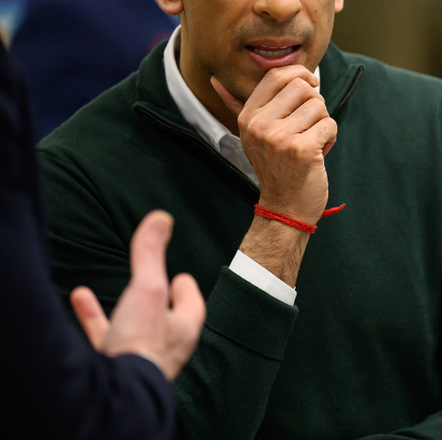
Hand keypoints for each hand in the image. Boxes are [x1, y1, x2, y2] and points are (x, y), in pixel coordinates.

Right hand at [70, 210, 205, 380]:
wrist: (113, 392)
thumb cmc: (141, 342)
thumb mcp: (148, 287)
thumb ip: (151, 254)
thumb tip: (162, 219)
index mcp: (183, 329)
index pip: (192, 305)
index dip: (188, 289)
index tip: (182, 277)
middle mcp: (164, 347)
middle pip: (163, 319)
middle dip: (155, 302)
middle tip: (151, 287)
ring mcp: (137, 359)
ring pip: (129, 329)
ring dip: (117, 309)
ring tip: (100, 291)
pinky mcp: (112, 368)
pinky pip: (102, 339)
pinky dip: (91, 318)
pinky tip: (79, 300)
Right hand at [212, 66, 335, 224]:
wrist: (284, 208)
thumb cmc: (275, 167)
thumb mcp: (250, 136)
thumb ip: (236, 106)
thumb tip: (216, 80)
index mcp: (248, 117)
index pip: (276, 75)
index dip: (299, 73)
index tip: (311, 85)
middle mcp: (260, 125)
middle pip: (302, 86)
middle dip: (315, 102)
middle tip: (309, 124)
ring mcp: (280, 138)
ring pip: (319, 105)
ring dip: (323, 123)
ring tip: (312, 142)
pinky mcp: (303, 149)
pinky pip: (330, 124)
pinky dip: (330, 138)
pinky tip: (319, 153)